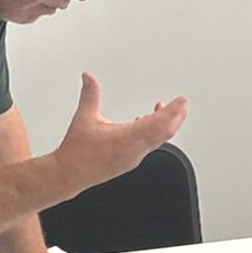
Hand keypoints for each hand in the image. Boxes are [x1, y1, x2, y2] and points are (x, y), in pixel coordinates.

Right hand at [55, 72, 188, 195]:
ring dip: (166, 125)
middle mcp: (135, 150)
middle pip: (166, 133)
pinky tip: (147, 124)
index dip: (173, 110)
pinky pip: (150, 146)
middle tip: (182, 105)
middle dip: (177, 117)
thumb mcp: (84, 117)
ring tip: (169, 111)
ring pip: (159, 140)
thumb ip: (90, 94)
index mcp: (128, 138)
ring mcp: (134, 157)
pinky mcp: (130, 161)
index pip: (159, 123)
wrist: (69, 175)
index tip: (182, 101)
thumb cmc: (77, 152)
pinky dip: (155, 133)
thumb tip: (89, 77)